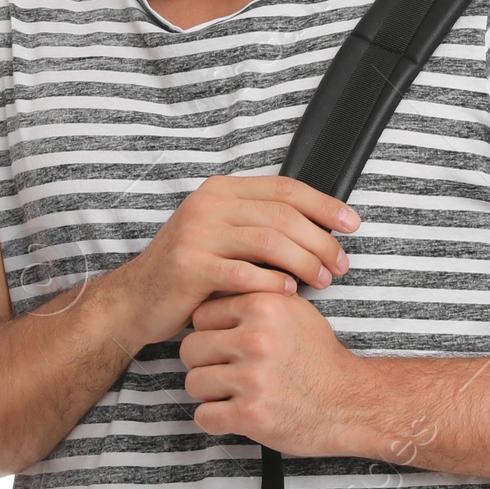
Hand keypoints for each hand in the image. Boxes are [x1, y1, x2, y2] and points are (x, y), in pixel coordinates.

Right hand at [116, 174, 358, 345]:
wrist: (137, 300)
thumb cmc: (191, 272)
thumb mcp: (223, 235)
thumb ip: (260, 224)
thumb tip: (321, 226)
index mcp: (221, 190)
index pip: (285, 188)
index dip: (324, 205)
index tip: (352, 224)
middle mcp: (208, 205)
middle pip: (282, 215)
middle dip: (320, 240)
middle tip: (341, 264)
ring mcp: (197, 234)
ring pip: (268, 241)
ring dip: (304, 262)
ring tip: (324, 280)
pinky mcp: (190, 266)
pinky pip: (244, 273)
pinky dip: (273, 282)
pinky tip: (290, 293)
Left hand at [179, 287, 364, 457]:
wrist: (350, 403)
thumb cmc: (318, 357)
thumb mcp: (295, 310)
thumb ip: (257, 294)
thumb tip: (219, 281)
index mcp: (263, 305)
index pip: (201, 315)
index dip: (212, 332)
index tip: (230, 345)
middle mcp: (257, 338)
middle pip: (191, 348)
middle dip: (205, 363)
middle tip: (230, 373)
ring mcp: (253, 378)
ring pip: (194, 383)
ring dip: (211, 393)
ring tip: (237, 393)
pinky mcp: (251, 414)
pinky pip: (204, 416)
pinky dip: (216, 420)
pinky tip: (238, 415)